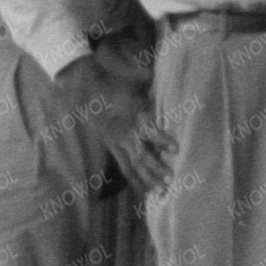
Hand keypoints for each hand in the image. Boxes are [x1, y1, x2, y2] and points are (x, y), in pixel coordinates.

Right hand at [59, 46, 172, 195]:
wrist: (89, 91)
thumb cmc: (118, 84)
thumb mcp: (135, 80)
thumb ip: (153, 81)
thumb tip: (173, 73)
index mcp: (134, 114)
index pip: (149, 130)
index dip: (162, 140)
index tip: (176, 149)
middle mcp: (126, 131)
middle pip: (141, 154)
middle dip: (156, 168)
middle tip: (171, 179)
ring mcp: (117, 142)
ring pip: (132, 165)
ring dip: (147, 179)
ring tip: (161, 192)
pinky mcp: (113, 148)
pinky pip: (125, 167)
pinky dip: (135, 180)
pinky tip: (145, 191)